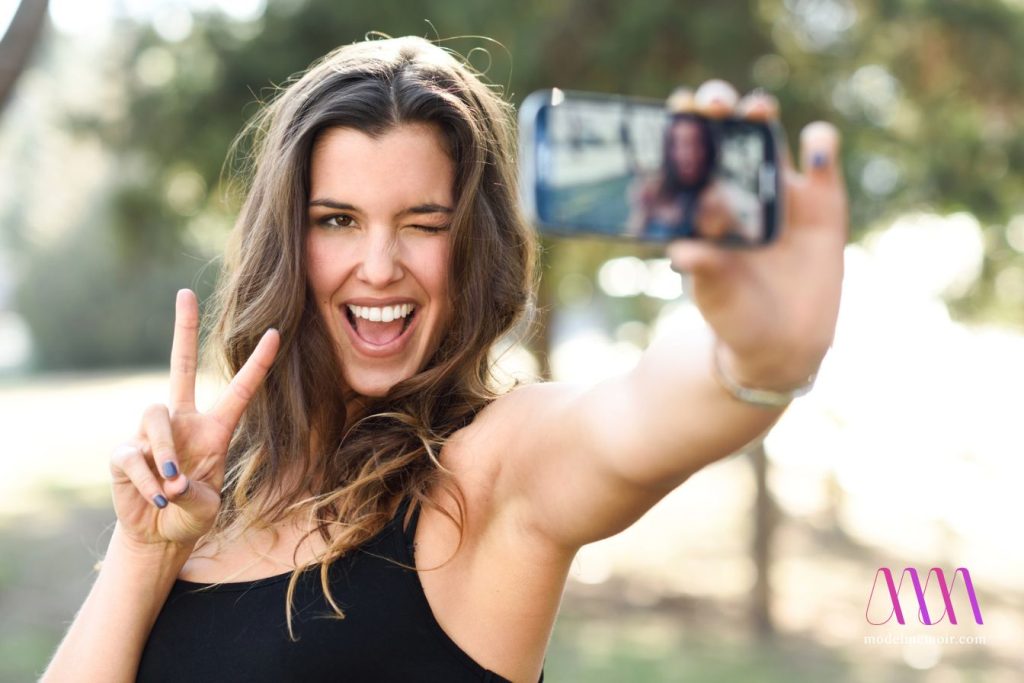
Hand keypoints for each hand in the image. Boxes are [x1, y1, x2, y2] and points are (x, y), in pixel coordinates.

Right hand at [109, 289, 279, 547]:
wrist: (158, 535)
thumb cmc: (190, 516)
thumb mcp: (204, 510)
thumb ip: (194, 495)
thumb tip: (172, 479)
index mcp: (215, 430)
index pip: (240, 390)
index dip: (258, 364)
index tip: (277, 334)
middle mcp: (184, 422)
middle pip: (181, 366)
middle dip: (183, 330)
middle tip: (185, 293)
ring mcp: (152, 434)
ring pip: (156, 416)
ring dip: (166, 452)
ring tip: (173, 486)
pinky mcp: (126, 451)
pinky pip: (134, 453)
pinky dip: (147, 479)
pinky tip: (155, 496)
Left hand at [666, 80, 846, 388]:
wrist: (783, 343)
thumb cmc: (734, 316)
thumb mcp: (716, 297)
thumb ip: (705, 270)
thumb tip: (683, 252)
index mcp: (701, 205)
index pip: (686, 156)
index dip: (680, 129)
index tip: (675, 112)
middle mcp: (737, 188)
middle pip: (726, 131)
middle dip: (719, 107)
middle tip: (713, 104)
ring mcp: (779, 191)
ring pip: (769, 136)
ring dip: (761, 113)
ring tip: (756, 110)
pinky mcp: (822, 202)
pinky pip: (823, 161)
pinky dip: (822, 145)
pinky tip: (817, 148)